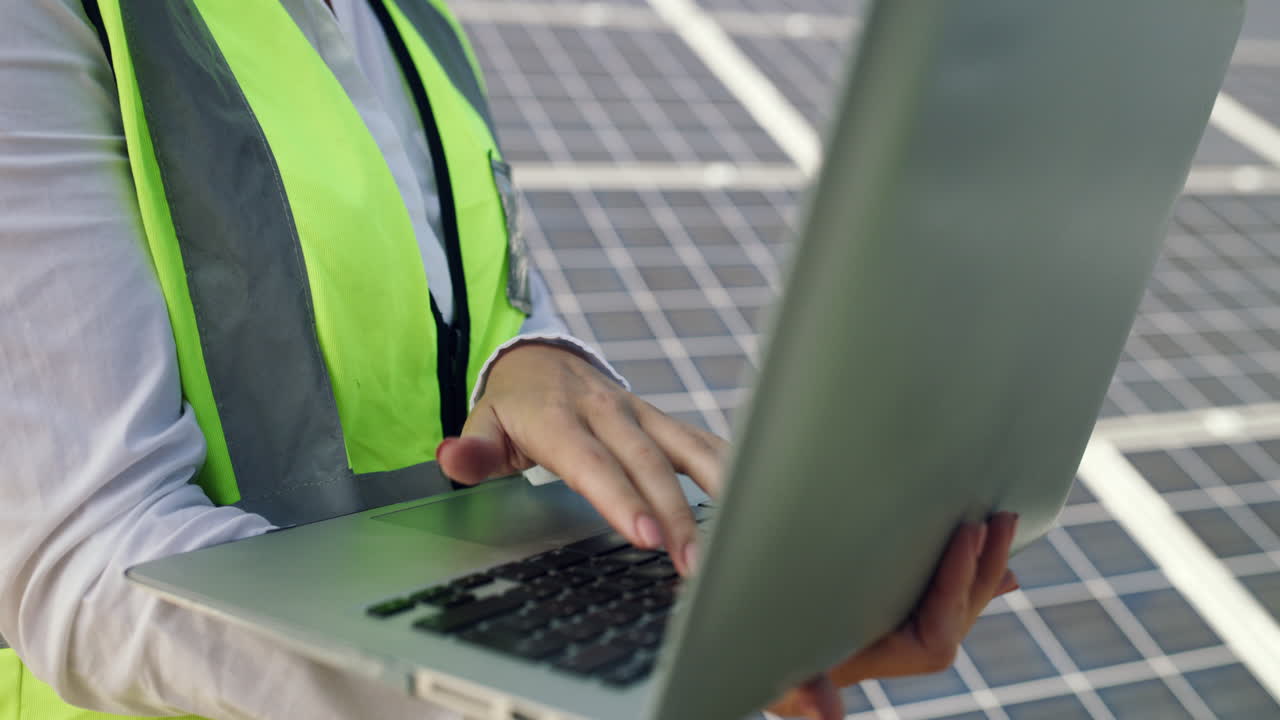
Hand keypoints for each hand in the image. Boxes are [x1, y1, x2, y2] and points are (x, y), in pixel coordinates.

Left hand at [435, 342, 727, 575]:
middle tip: (691, 563)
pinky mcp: (659, 418)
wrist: (539, 357)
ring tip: (730, 540)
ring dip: (710, 495)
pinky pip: (699, 440)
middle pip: (646, 464)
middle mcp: (605, 411)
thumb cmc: (513, 405)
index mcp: (559, 418)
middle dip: (673, 514)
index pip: (593, 464)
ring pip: (683, 449)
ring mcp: (638, 412)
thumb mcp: (483, 423)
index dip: (620, 499)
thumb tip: (451, 458)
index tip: (644, 536)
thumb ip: (472, 449)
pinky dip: (727, 467)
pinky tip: (751, 497)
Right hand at [769, 513, 1020, 719]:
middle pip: (960, 611)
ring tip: (1003, 522)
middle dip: (981, 566)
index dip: (958, 583)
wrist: (764, 653)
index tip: (966, 533)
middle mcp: (903, 648)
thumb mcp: (781, 678)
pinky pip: (944, 597)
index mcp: (885, 658)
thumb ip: (802, 695)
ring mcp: (904, 629)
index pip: (939, 630)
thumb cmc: (770, 662)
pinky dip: (969, 579)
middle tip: (998, 518)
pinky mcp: (896, 609)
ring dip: (984, 563)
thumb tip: (829, 717)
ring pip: (959, 600)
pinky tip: (1003, 574)